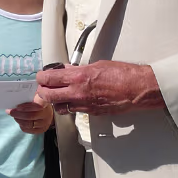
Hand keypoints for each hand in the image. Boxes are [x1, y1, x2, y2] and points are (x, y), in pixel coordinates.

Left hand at [8, 97, 53, 134]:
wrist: (48, 112)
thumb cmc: (39, 101)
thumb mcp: (36, 95)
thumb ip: (28, 95)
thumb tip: (15, 96)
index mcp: (46, 103)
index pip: (38, 105)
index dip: (27, 106)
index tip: (17, 106)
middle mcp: (47, 114)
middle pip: (31, 116)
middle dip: (18, 114)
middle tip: (10, 111)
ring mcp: (44, 123)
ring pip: (28, 124)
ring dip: (18, 119)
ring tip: (13, 115)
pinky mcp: (41, 130)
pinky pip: (28, 129)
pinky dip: (21, 125)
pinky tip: (19, 120)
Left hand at [35, 61, 164, 115]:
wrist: (136, 89)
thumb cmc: (122, 74)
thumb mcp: (97, 65)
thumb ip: (79, 69)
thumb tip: (67, 70)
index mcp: (78, 77)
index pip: (49, 79)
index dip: (41, 78)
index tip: (41, 76)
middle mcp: (78, 93)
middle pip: (48, 95)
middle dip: (43, 91)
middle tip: (44, 87)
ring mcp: (84, 105)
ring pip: (59, 107)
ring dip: (55, 101)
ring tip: (58, 94)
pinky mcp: (91, 113)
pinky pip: (74, 111)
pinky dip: (69, 106)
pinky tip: (73, 100)